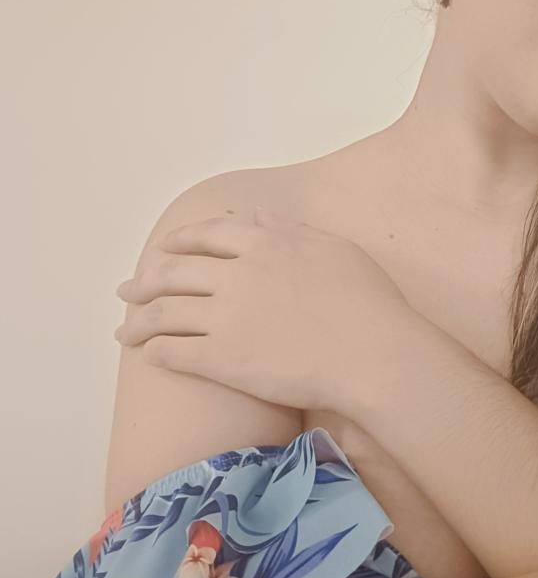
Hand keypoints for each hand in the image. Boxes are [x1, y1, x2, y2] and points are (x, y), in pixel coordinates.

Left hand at [113, 205, 413, 414]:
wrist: (372, 354)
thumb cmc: (367, 302)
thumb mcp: (334, 249)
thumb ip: (291, 230)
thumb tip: (258, 216)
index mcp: (264, 244)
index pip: (206, 235)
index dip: (179, 242)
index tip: (165, 250)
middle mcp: (236, 276)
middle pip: (174, 273)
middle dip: (145, 282)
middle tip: (128, 291)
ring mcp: (225, 318)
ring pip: (165, 314)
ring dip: (138, 321)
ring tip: (124, 330)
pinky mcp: (222, 360)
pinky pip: (174, 353)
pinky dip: (155, 352)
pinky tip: (148, 356)